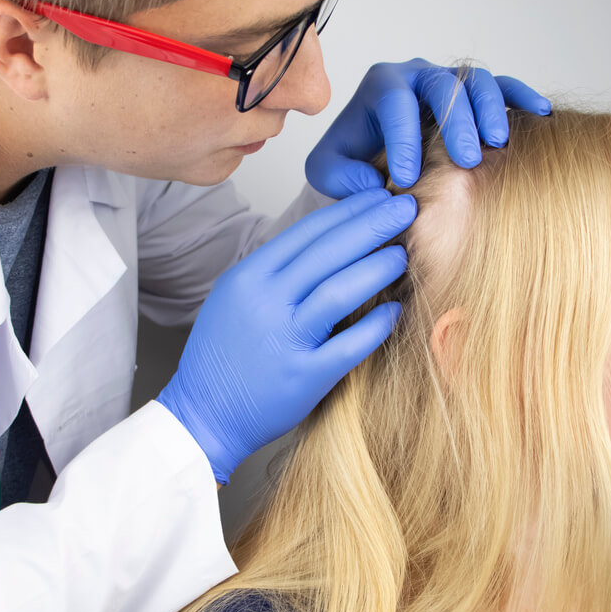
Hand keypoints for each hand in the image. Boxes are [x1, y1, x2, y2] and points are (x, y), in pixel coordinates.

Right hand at [158, 189, 415, 483]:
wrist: (203, 415)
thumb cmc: (224, 357)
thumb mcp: (236, 299)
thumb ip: (277, 271)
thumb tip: (329, 242)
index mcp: (248, 278)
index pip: (307, 231)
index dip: (348, 211)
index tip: (379, 197)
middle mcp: (264, 303)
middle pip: (328, 252)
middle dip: (373, 225)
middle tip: (407, 209)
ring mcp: (283, 340)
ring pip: (339, 291)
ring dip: (377, 268)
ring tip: (403, 255)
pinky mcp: (303, 377)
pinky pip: (349, 345)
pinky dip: (377, 325)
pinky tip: (397, 311)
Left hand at [305, 59, 551, 197]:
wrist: (371, 158)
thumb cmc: (350, 162)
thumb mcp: (327, 171)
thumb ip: (340, 177)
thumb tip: (376, 186)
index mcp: (380, 86)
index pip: (395, 103)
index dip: (403, 138)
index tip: (408, 179)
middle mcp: (417, 76)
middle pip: (443, 85)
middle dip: (456, 121)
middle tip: (466, 160)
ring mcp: (451, 82)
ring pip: (476, 81)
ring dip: (490, 109)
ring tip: (499, 143)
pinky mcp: (475, 96)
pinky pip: (503, 87)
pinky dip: (521, 98)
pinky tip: (540, 114)